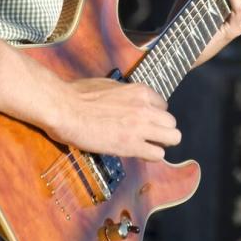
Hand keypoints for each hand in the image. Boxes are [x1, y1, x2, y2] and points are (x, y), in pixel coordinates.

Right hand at [47, 77, 180, 161]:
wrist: (67, 109)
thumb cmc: (80, 94)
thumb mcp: (109, 84)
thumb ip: (124, 93)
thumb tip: (124, 97)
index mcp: (140, 91)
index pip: (163, 105)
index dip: (154, 115)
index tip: (145, 121)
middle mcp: (145, 107)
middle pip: (171, 122)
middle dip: (162, 130)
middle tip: (148, 136)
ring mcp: (140, 127)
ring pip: (173, 137)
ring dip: (161, 143)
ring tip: (147, 146)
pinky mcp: (131, 145)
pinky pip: (157, 154)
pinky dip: (151, 156)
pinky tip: (139, 154)